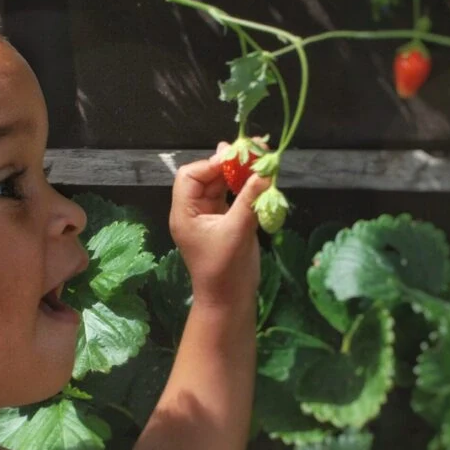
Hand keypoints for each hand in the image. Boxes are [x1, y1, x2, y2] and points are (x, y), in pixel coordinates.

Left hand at [168, 143, 269, 307]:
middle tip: (253, 149)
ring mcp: (210, 216)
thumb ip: (249, 200)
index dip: (211, 163)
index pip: (190, 176)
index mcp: (185, 212)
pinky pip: (233, 196)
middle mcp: (194, 210)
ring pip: (222, 184)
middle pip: (207, 176)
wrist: (229, 300)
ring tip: (260, 157)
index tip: (235, 158)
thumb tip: (264, 172)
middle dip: (229, 163)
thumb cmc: (225, 269)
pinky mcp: (226, 222)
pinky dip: (245, 186)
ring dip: (239, 172)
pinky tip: (260, 177)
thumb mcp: (237, 231)